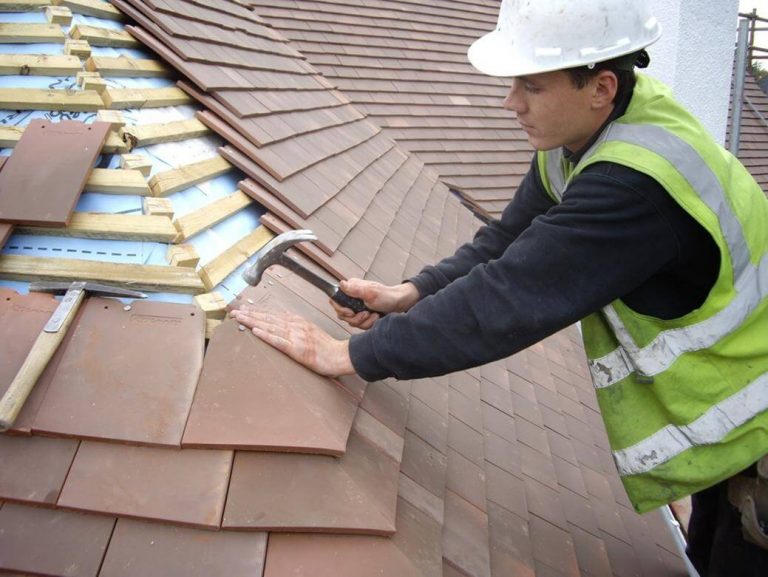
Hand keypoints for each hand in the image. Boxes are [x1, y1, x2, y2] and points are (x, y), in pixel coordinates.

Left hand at [231, 306, 354, 377]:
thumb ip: (296, 328)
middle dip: (250, 314)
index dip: (257, 312)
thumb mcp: (310, 331)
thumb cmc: (326, 347)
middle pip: (268, 318)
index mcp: (298, 322)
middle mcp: (295, 326)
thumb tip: (282, 325)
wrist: (340, 355)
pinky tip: (255, 331)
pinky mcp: (297, 349)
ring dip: (253, 321)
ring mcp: (296, 336)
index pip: (273, 315)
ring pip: (270, 326)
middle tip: (234, 312)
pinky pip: (279, 341)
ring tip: (239, 318)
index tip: (244, 309)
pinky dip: (266, 335)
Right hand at [331, 279, 419, 329]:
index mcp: (352, 290)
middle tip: (366, 313)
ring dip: (364, 321)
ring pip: (352, 322)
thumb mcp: (371, 293)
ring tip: (374, 315)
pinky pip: (360, 325)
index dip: (341, 309)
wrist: (400, 305)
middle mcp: (353, 298)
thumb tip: (341, 283)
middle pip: (343, 315)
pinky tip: (376, 318)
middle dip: (355, 318)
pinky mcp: (363, 316)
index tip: (350, 312)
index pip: (335, 301)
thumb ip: (355, 290)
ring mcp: (358, 308)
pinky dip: (369, 324)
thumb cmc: (387, 297)